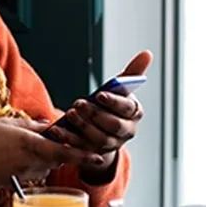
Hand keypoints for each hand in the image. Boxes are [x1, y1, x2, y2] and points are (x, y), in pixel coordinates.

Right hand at [0, 118, 104, 197]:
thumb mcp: (5, 123)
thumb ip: (29, 125)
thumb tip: (45, 124)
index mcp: (28, 143)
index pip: (63, 151)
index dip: (82, 154)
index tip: (97, 155)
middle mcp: (28, 161)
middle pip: (57, 160)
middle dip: (65, 154)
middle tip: (71, 145)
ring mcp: (20, 174)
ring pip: (43, 168)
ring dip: (45, 159)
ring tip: (29, 147)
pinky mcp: (12, 182)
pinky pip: (29, 174)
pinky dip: (29, 166)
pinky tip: (13, 156)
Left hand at [45, 50, 149, 172]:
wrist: (104, 128)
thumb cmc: (113, 103)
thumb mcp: (121, 88)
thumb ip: (133, 72)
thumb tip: (148, 53)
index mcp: (134, 114)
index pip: (127, 109)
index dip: (114, 102)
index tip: (100, 94)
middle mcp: (126, 132)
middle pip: (113, 126)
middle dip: (95, 114)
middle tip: (79, 103)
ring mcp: (112, 145)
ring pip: (99, 139)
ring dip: (83, 127)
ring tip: (69, 113)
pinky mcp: (95, 153)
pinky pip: (82, 149)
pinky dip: (68, 140)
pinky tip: (57, 130)